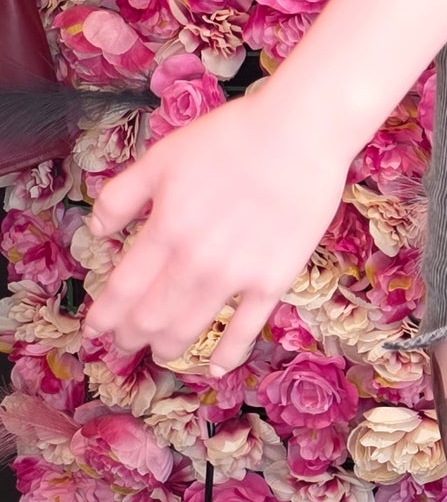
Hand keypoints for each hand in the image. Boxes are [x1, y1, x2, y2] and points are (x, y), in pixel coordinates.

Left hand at [85, 82, 352, 376]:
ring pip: (190, 328)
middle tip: (123, 345)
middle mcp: (194, 262)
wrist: (299, 134)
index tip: (93, 331)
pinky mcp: (273, 281)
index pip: (122, 289)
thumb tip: (96, 233)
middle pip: (151, 316)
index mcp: (164, 230)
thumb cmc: (230, 138)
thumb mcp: (161, 157)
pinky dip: (227, 354)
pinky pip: (245, 329)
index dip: (104, 316)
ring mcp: (235, 275)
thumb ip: (121, 196)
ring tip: (159, 354)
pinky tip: (215, 367)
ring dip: (168, 348)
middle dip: (130, 337)